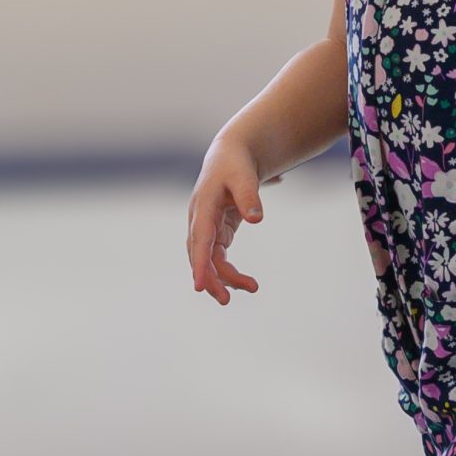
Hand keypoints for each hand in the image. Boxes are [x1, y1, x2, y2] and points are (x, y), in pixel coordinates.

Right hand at [185, 135, 279, 304]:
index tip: (200, 286)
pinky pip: (217, 257)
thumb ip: (250, 196)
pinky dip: (228, 271)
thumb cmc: (236, 164)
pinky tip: (245, 282)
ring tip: (252, 288)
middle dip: (211, 279)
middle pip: (200, 255)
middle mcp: (199, 220)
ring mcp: (205, 228)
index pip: (199, 240)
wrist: (231, 155)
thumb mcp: (244, 175)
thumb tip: (256, 219)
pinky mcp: (215, 232)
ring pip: (209, 260)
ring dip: (224, 278)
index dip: (199, 264)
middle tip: (226, 300)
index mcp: (203, 207)